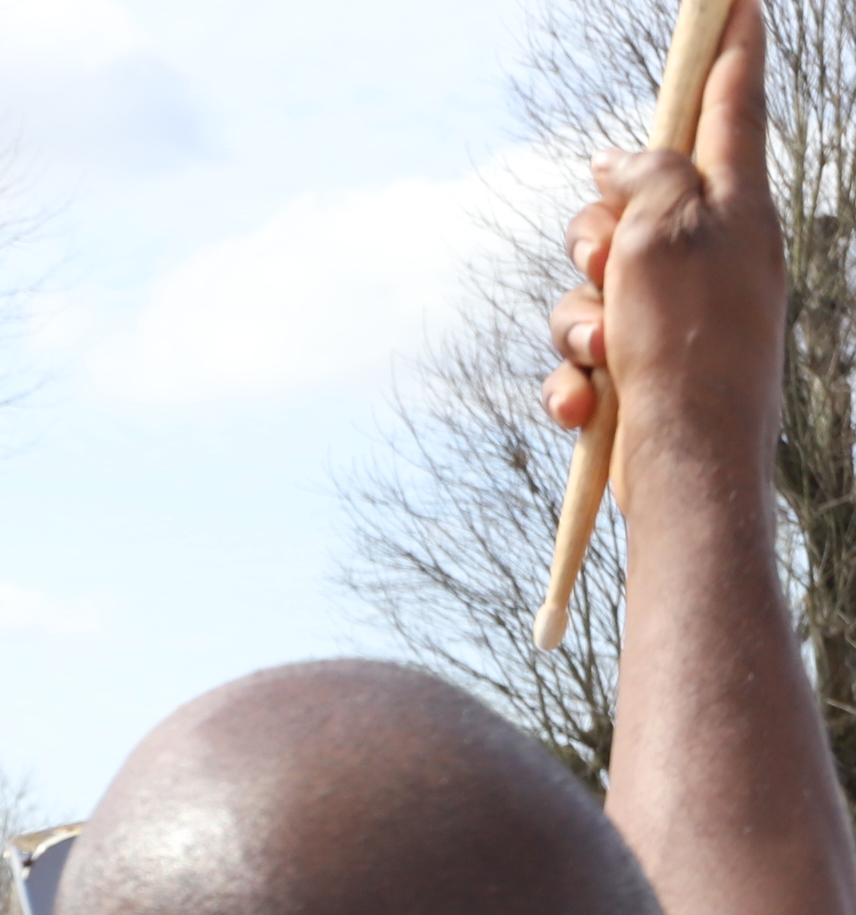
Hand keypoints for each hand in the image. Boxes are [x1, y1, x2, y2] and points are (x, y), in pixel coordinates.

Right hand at [544, 0, 782, 467]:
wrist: (686, 467)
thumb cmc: (688, 346)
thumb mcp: (667, 231)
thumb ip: (648, 176)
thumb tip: (620, 165)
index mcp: (736, 206)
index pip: (733, 105)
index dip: (732, 49)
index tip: (740, 0)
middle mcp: (710, 253)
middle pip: (627, 203)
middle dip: (592, 235)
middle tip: (607, 265)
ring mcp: (673, 314)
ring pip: (589, 283)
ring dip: (576, 319)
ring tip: (601, 352)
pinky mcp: (641, 368)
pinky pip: (581, 351)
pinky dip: (575, 377)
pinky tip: (590, 402)